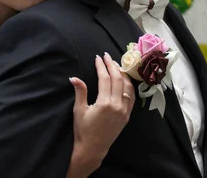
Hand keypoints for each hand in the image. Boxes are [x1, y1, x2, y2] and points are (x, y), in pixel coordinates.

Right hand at [66, 53, 135, 177]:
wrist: (92, 149)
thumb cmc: (83, 130)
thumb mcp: (79, 110)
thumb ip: (80, 92)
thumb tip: (74, 77)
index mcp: (105, 103)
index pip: (105, 79)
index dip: (101, 66)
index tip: (98, 58)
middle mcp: (117, 106)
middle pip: (118, 79)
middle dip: (112, 65)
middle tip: (106, 56)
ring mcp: (124, 111)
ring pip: (127, 87)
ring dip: (122, 74)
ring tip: (116, 65)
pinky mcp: (127, 116)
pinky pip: (132, 97)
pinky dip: (129, 86)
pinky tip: (125, 80)